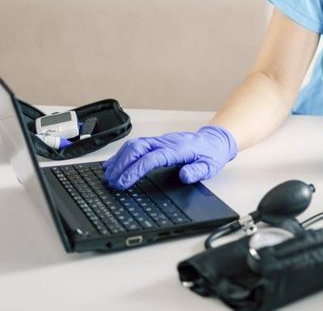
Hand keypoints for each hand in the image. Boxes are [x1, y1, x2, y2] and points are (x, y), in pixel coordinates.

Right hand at [102, 125, 236, 189]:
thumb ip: (197, 172)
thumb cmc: (210, 155)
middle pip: (138, 148)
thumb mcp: (209, 167)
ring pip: (134, 145)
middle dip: (121, 164)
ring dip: (119, 159)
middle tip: (111, 182)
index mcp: (177, 150)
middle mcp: (165, 142)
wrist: (214, 140)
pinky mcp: (157, 141)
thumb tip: (184, 176)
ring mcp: (160, 140)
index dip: (135, 170)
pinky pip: (136, 145)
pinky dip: (122, 154)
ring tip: (108, 175)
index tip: (123, 182)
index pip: (151, 158)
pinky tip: (114, 163)